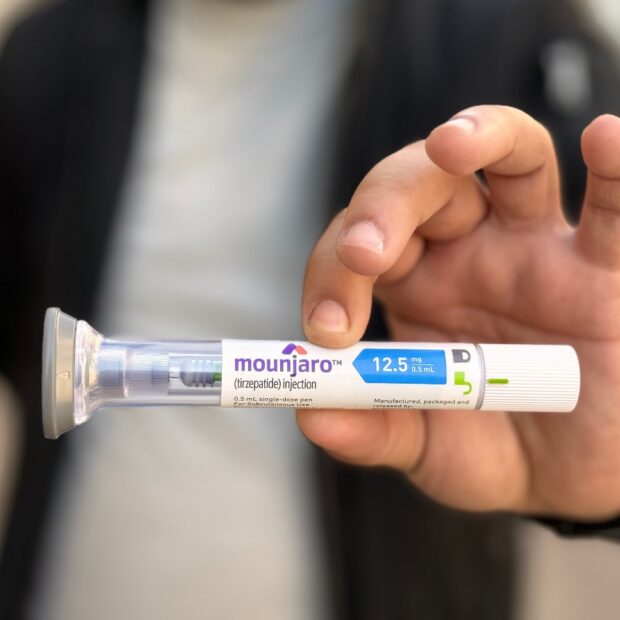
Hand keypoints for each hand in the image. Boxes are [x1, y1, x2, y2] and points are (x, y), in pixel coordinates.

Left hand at [297, 106, 619, 519]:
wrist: (572, 474)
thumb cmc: (494, 447)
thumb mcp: (427, 449)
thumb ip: (374, 431)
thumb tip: (312, 417)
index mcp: (412, 286)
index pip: (355, 248)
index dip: (332, 276)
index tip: (328, 333)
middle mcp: (467, 249)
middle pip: (417, 185)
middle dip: (382, 208)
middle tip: (364, 254)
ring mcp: (536, 247)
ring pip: (511, 159)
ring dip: (480, 138)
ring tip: (451, 145)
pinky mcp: (603, 264)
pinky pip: (613, 207)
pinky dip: (614, 170)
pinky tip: (603, 141)